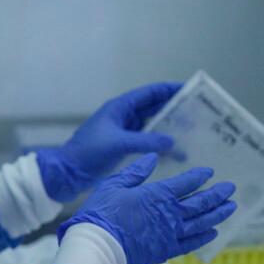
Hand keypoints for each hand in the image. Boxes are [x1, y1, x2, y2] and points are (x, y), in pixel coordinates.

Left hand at [37, 82, 181, 201]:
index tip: (190, 91)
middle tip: (197, 115)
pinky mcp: (122, 147)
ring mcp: (123, 132)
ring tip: (190, 135)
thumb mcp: (119, 144)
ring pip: (151, 126)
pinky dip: (159, 146)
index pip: (150, 93)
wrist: (67, 173)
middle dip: (173, 111)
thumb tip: (173, 141)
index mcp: (120, 108)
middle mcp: (123, 116)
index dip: (169, 90)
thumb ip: (146, 141)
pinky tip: (174, 155)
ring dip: (168, 130)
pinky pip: (146, 142)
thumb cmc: (88, 153)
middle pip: (153, 108)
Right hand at [58, 154, 236, 263]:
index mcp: (158, 195)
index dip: (200, 176)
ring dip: (217, 214)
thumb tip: (152, 158)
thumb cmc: (101, 213)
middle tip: (231, 189)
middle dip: (217, 195)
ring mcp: (170, 234)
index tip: (210, 173)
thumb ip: (136, 171)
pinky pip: (191, 243)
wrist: (97, 246)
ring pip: (201, 223)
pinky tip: (213, 233)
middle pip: (200, 203)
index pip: (186, 183)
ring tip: (230, 208)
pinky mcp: (165, 251)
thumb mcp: (114, 185)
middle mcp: (170, 214)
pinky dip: (203, 237)